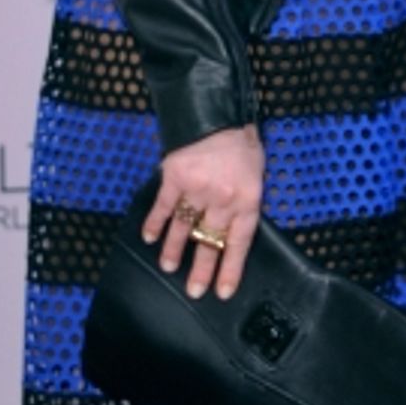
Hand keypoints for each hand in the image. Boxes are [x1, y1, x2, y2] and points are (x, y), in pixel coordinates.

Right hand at [142, 124, 263, 300]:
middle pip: (210, 241)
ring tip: (169, 267)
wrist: (216, 112)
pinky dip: (155, 223)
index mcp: (246, 198)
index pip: (239, 242)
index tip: (222, 291)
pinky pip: (163, 207)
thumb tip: (235, 224)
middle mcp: (222, 199)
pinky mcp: (174, 179)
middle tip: (194, 292)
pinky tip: (149, 237)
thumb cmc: (241, 141)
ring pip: (184, 228)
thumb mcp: (256, 170)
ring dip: (175, 250)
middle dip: (202, 269)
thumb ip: (246, 197)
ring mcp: (196, 190)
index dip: (230, 268)